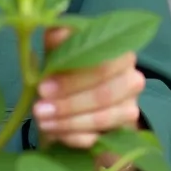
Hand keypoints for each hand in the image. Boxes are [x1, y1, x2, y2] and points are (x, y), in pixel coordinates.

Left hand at [33, 27, 145, 151]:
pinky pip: (98, 138)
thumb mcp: (56, 55)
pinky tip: (54, 133)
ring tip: (42, 121)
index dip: (71, 79)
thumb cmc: (63, 75)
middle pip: (105, 94)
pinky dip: (73, 138)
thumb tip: (56, 31)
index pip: (102, 65)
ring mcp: (130, 104)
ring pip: (102, 118)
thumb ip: (57, 43)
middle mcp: (131, 76)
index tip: (41, 87)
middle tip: (39, 109)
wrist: (71, 109)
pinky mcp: (120, 133)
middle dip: (68, 103)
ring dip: (67, 122)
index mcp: (118, 50)